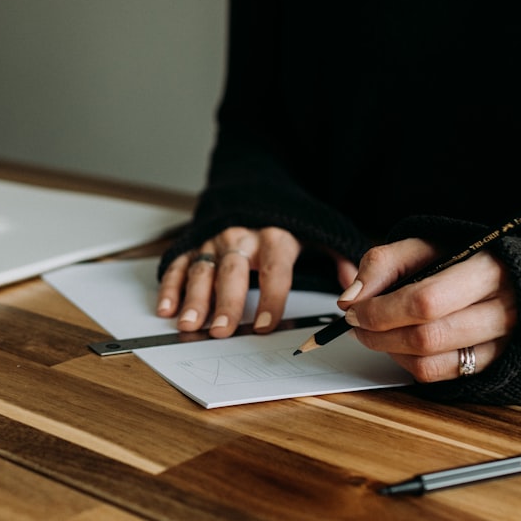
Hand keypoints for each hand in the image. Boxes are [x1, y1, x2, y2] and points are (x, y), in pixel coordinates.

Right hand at [157, 226, 356, 337]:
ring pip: (202, 270)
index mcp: (274, 237)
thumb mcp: (319, 232)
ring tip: (190, 324)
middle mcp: (241, 238)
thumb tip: (354, 291)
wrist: (253, 189)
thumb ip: (338, 259)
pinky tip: (167, 309)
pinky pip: (179, 265)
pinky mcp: (193, 244)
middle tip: (222, 331)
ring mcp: (214, 241)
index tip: (267, 324)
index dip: (271, 298)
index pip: (274, 270)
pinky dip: (170, 286)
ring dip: (194, 299)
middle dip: (226, 303)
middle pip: (233, 273)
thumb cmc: (285, 222)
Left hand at [337, 238, 516, 381]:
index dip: (381, 311)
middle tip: (356, 323)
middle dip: (379, 334)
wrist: (503, 277)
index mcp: (487, 271)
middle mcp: (503, 311)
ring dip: (389, 350)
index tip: (354, 309)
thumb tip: (350, 298)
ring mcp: (501, 343)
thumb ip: (381, 265)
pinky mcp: (491, 364)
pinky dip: (407, 363)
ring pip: (430, 362)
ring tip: (374, 333)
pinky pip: (439, 375)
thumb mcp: (420, 247)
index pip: (426, 301)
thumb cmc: (457, 260)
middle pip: (427, 337)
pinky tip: (398, 345)